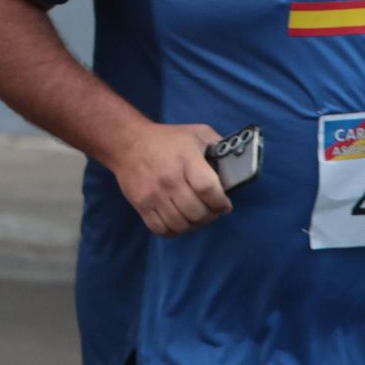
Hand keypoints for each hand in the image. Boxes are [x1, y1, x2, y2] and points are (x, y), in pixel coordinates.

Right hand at [107, 122, 230, 236]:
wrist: (127, 142)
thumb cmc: (167, 138)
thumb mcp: (197, 133)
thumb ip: (218, 145)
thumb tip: (237, 164)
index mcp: (186, 160)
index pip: (209, 190)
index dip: (221, 203)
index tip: (225, 205)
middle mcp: (169, 180)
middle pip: (196, 212)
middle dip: (211, 216)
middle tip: (212, 211)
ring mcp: (153, 195)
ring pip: (180, 224)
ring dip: (194, 225)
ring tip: (197, 217)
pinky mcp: (140, 204)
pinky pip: (161, 228)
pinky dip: (174, 231)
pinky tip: (179, 221)